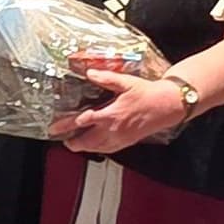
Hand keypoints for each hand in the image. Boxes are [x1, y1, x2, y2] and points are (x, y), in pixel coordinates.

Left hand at [53, 70, 190, 153]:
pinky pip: (108, 150)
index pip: (83, 122)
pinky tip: (93, 146)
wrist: (166, 106)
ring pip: (96, 148)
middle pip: (86, 142)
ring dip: (83, 147)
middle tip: (62, 139)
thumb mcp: (126, 82)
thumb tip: (90, 73)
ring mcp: (120, 138)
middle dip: (72, 142)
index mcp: (111, 115)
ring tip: (73, 143)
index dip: (67, 125)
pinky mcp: (127, 142)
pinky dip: (97, 149)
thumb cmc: (147, 94)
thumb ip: (106, 78)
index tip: (56, 127)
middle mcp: (114, 130)